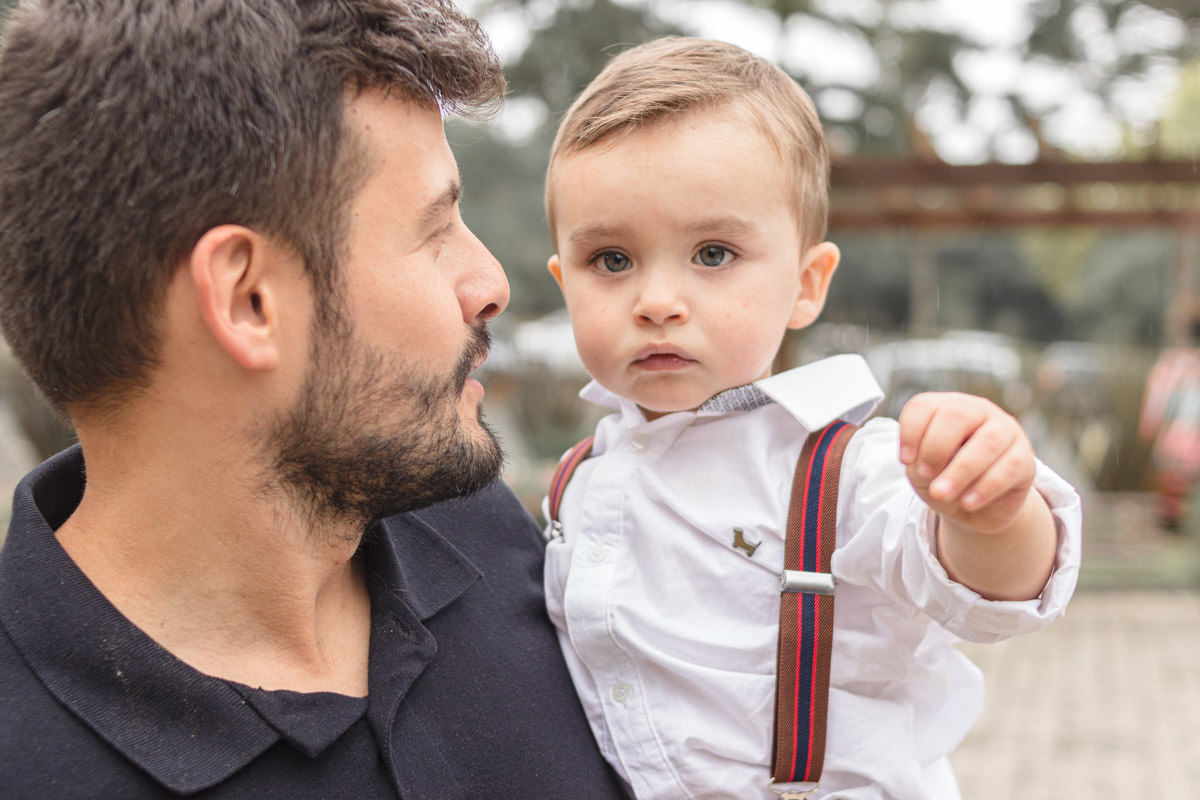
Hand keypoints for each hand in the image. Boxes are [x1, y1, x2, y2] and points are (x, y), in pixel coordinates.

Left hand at [898, 392, 1035, 534]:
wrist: (971, 506)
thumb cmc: (941, 477)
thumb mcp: (921, 469)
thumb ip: (921, 460)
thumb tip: (933, 467)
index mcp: (945, 407)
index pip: (923, 406)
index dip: (910, 433)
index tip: (905, 461)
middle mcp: (977, 411)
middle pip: (956, 415)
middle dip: (935, 448)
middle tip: (925, 476)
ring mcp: (1005, 431)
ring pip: (987, 442)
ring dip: (960, 471)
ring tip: (941, 495)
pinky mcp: (1025, 459)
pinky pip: (1009, 468)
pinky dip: (985, 487)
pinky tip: (967, 503)